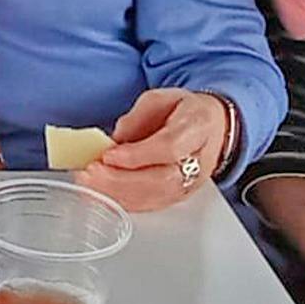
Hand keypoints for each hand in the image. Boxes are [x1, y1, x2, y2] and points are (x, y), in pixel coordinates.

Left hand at [75, 88, 229, 212]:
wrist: (213, 127)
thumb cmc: (185, 111)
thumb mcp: (161, 98)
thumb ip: (138, 118)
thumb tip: (115, 140)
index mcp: (197, 127)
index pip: (169, 148)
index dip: (137, 155)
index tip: (109, 155)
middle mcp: (198, 160)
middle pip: (162, 179)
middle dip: (121, 179)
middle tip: (92, 172)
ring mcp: (191, 183)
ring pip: (157, 197)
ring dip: (118, 193)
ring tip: (91, 183)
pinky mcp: (180, 196)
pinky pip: (153, 205)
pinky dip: (125, 202)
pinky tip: (104, 194)